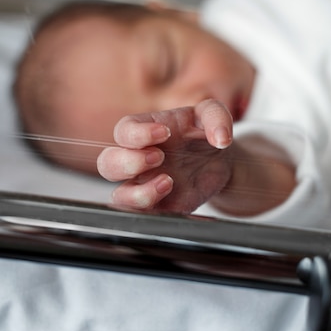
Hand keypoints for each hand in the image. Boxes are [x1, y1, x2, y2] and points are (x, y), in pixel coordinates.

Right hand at [97, 99, 234, 213]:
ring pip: (119, 195)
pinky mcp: (160, 206)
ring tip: (168, 183)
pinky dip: (152, 213)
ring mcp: (145, 185)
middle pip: (108, 164)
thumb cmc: (204, 133)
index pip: (124, 131)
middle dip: (128, 162)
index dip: (138, 134)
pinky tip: (172, 201)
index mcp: (144, 131)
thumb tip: (222, 138)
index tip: (165, 132)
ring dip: (137, 194)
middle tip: (158, 157)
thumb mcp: (212, 115)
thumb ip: (217, 117)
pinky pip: (143, 216)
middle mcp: (137, 158)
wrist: (219, 161)